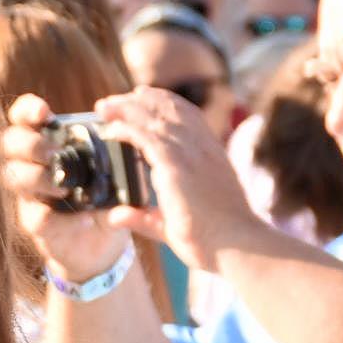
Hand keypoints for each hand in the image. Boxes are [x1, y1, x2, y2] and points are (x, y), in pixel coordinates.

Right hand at [0, 94, 132, 281]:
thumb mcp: (112, 173)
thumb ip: (115, 158)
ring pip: (14, 177)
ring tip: (65, 188)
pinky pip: (35, 217)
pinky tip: (84, 219)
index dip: (27, 110)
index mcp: (49, 143)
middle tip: (54, 152)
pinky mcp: (34, 224)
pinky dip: (59, 218)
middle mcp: (32, 164)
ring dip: (38, 178)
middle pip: (10, 142)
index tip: (43, 112)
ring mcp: (30, 194)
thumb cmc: (105, 198)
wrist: (101, 243)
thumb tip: (128, 143)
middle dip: (30, 143)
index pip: (24, 117)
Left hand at [92, 87, 262, 273]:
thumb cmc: (215, 240)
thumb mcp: (173, 224)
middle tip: (111, 102)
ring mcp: (190, 154)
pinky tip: (112, 130)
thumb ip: (143, 217)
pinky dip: (127, 129)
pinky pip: (146, 136)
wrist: (237, 246)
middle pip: (168, 108)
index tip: (141, 95)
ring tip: (104, 107)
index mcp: (211, 154)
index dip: (163, 101)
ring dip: (126, 109)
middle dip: (137, 100)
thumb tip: (116, 216)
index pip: (187, 114)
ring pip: (154, 117)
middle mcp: (202, 147)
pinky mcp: (176, 166)